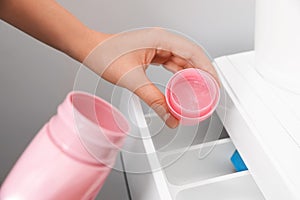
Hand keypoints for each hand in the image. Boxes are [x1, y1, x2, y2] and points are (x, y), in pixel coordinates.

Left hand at [84, 28, 218, 127]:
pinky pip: (172, 64)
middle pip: (191, 56)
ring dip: (191, 75)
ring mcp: (158, 46)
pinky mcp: (153, 53)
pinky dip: (179, 75)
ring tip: (199, 91)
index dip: (207, 69)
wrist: (91, 50)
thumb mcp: (132, 79)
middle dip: (202, 74)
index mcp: (160, 39)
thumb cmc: (105, 54)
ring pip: (182, 60)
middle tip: (209, 92)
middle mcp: (162, 40)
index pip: (193, 53)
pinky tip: (183, 85)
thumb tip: (168, 115)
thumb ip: (153, 99)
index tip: (214, 85)